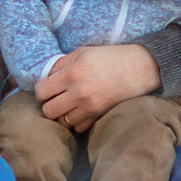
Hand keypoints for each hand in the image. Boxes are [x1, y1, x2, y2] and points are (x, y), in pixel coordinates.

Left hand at [34, 44, 159, 129]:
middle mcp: (79, 93)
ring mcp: (90, 108)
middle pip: (48, 111)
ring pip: (62, 122)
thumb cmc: (109, 57)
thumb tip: (45, 77)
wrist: (139, 68)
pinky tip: (80, 111)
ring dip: (62, 114)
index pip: (41, 92)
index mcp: (72, 74)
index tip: (48, 88)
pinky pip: (79, 128)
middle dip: (49, 104)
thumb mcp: (82, 52)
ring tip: (68, 105)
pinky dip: (76, 122)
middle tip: (56, 98)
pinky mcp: (100, 116)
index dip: (42, 90)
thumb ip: (60, 65)